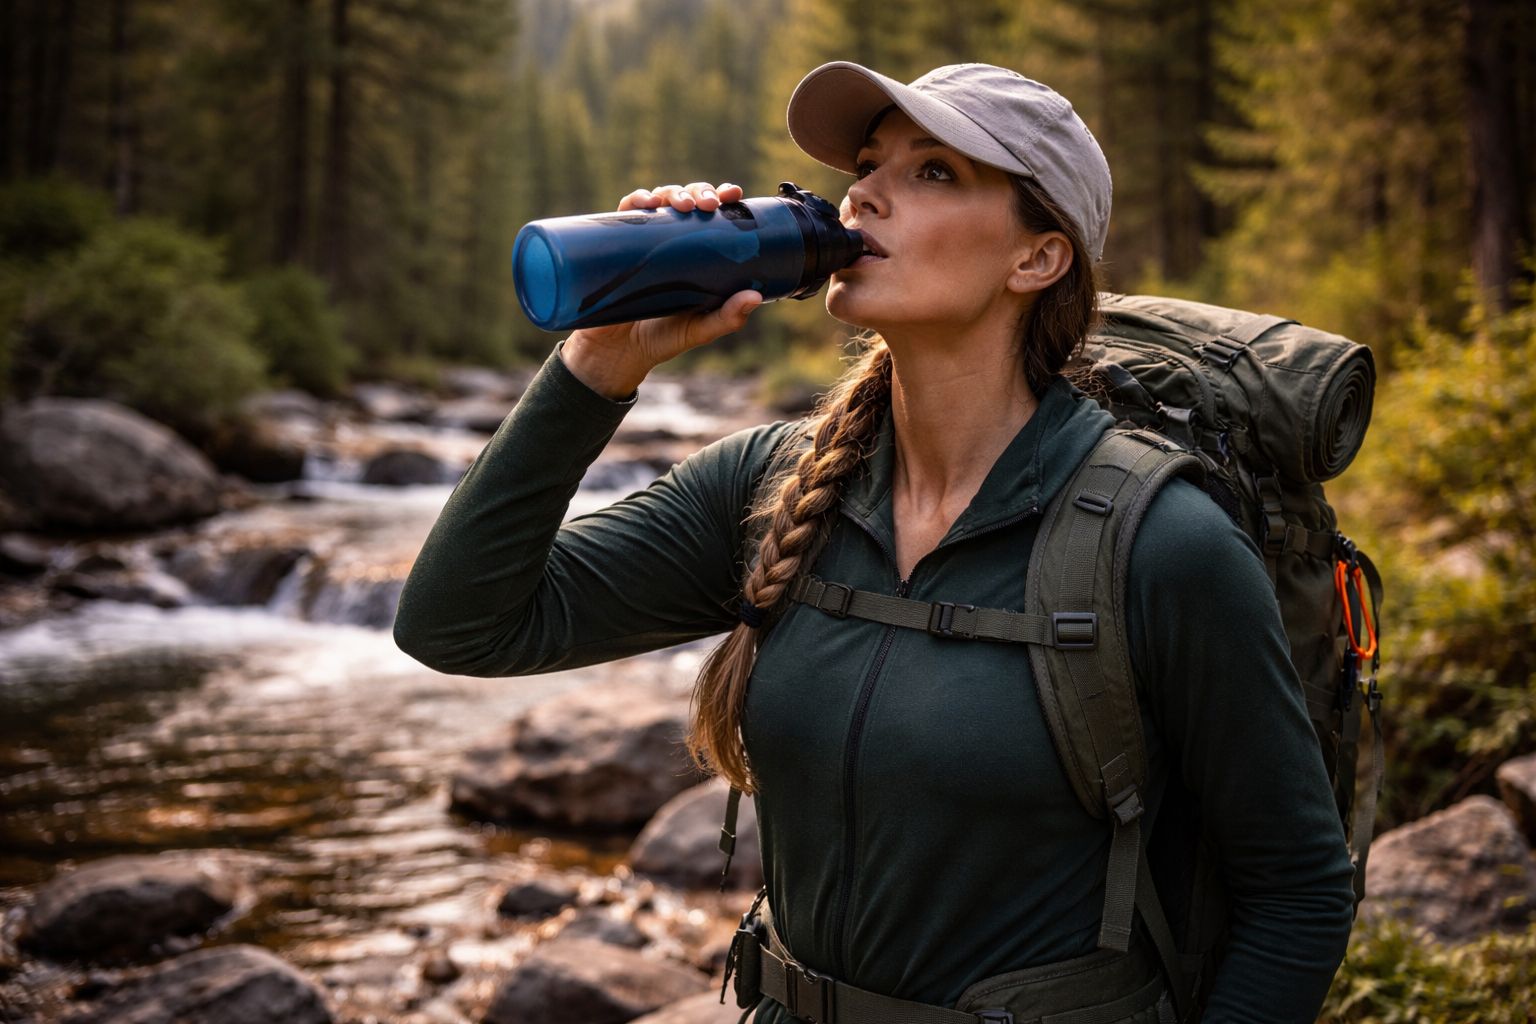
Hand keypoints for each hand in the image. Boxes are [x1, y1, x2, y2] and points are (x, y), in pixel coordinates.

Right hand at [561, 182, 762, 399]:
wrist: (615, 353)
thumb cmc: (661, 339)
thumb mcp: (699, 329)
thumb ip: (727, 318)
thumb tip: (755, 297)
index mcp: (695, 253)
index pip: (712, 216)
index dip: (723, 197)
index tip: (734, 194)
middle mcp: (670, 241)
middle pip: (687, 200)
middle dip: (699, 192)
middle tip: (708, 205)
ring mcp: (642, 240)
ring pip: (659, 199)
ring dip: (672, 192)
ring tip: (682, 205)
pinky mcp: (616, 244)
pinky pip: (625, 212)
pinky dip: (636, 200)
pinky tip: (647, 203)